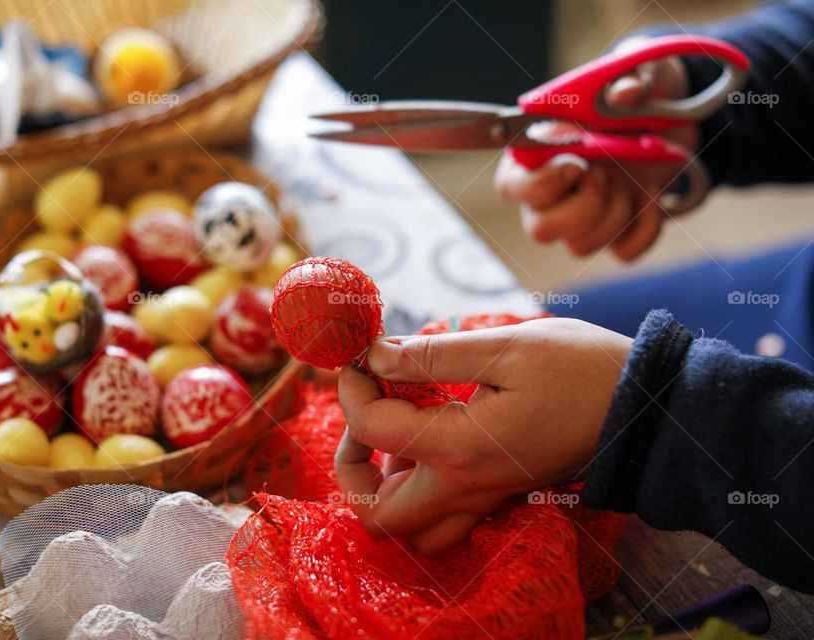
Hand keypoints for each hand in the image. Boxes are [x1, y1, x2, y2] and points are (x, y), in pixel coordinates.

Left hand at [335, 318, 631, 554]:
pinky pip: (444, 519)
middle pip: (379, 516)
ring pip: (412, 530)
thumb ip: (432, 355)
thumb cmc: (583, 371)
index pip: (371, 428)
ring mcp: (484, 499)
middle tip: (365, 419)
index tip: (360, 357)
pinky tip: (431, 439)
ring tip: (396, 434)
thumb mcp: (506, 347)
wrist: (647, 410)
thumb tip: (376, 355)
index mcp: (459, 448)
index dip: (351, 387)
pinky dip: (420, 491)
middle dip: (352, 468)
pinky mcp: (500, 495)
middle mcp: (465, 488)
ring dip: (387, 488)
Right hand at [493, 37, 697, 260]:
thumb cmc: (637, 96)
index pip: (511, 188)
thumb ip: (629, 76)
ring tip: (630, 178)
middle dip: (581, 207)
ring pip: (580, 246)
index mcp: (537, 156)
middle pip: (540, 230)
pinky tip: (652, 195)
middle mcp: (551, 195)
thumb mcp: (638, 73)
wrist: (677, 121)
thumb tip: (624, 94)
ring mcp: (582, 219)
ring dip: (615, 212)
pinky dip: (645, 227)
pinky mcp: (615, 234)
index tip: (576, 165)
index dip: (540, 185)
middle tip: (604, 174)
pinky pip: (623, 252)